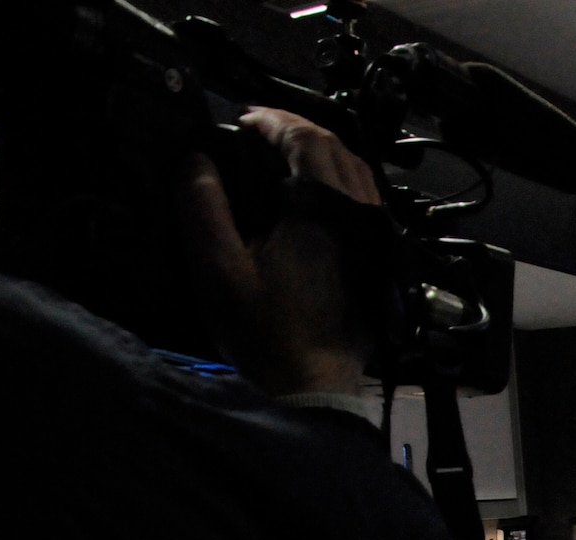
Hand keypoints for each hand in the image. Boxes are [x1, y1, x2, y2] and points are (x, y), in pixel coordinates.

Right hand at [178, 107, 382, 396]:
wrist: (311, 384)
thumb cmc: (266, 334)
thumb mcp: (218, 268)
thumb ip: (204, 208)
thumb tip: (197, 163)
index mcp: (324, 212)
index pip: (309, 139)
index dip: (275, 121)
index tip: (246, 120)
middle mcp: (360, 218)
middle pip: (337, 149)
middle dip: (297, 132)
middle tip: (260, 133)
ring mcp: (375, 238)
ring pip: (357, 173)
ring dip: (321, 155)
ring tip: (282, 157)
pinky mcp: (379, 258)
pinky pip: (365, 201)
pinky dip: (339, 184)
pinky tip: (311, 195)